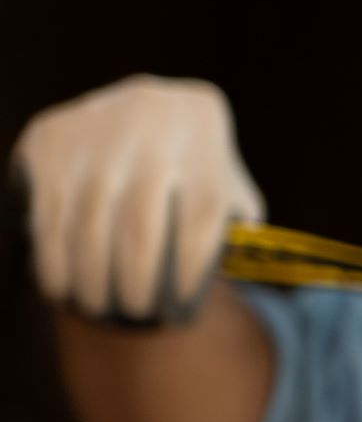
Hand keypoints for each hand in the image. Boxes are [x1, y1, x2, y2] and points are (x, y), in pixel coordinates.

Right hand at [17, 77, 264, 323]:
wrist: (130, 111)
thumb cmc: (191, 164)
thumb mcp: (224, 175)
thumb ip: (240, 218)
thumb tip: (250, 272)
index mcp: (202, 122)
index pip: (202, 212)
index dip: (194, 267)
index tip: (185, 304)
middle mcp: (149, 116)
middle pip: (141, 222)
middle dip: (137, 277)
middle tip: (138, 310)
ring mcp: (94, 127)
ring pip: (90, 221)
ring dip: (92, 275)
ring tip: (99, 307)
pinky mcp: (52, 140)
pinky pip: (51, 212)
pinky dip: (54, 257)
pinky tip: (61, 286)